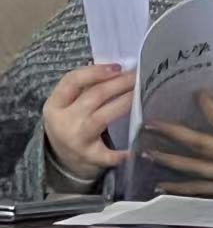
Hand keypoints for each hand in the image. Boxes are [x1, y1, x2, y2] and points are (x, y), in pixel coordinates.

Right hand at [42, 63, 135, 181]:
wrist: (63, 160)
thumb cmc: (72, 124)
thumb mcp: (68, 105)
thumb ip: (85, 88)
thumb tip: (118, 69)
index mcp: (55, 104)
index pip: (71, 81)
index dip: (95, 72)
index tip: (118, 67)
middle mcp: (63, 121)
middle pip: (93, 96)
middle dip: (118, 84)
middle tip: (138, 77)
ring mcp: (76, 140)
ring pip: (102, 118)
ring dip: (124, 103)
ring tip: (141, 94)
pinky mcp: (89, 157)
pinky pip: (108, 155)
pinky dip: (121, 153)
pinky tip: (138, 148)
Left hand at [144, 89, 212, 196]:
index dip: (209, 106)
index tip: (196, 94)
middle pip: (202, 146)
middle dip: (174, 134)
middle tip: (150, 124)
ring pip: (197, 170)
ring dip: (170, 161)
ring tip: (146, 152)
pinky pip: (202, 191)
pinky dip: (181, 190)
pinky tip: (161, 186)